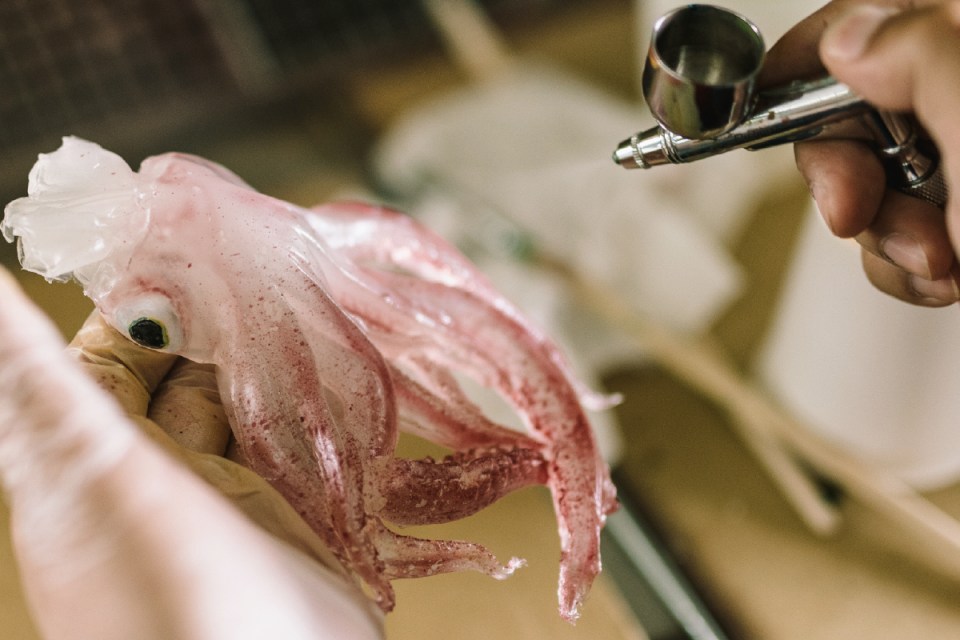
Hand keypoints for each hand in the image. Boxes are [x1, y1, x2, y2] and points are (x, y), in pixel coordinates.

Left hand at [0, 266, 381, 639]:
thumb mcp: (91, 474)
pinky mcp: (291, 514)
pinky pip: (298, 440)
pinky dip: (319, 405)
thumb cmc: (164, 598)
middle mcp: (158, 471)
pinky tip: (345, 368)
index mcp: (91, 456)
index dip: (144, 292)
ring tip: (320, 300)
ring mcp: (228, 494)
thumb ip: (29, 380)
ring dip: (277, 357)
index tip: (196, 228)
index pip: (109, 350)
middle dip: (225, 317)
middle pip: (187, 368)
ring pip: (248, 400)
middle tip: (280, 255)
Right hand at [764, 0, 959, 305]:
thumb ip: (923, 58)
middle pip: (852, 111)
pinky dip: (903, 265)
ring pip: (868, 180)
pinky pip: (895, 230)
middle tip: (855, 210)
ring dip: (881, 235)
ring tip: (938, 258)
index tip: (753, 104)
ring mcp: (957, 153)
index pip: (868, 18)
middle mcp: (955, 93)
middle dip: (845, 176)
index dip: (804, 58)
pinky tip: (945, 274)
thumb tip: (852, 38)